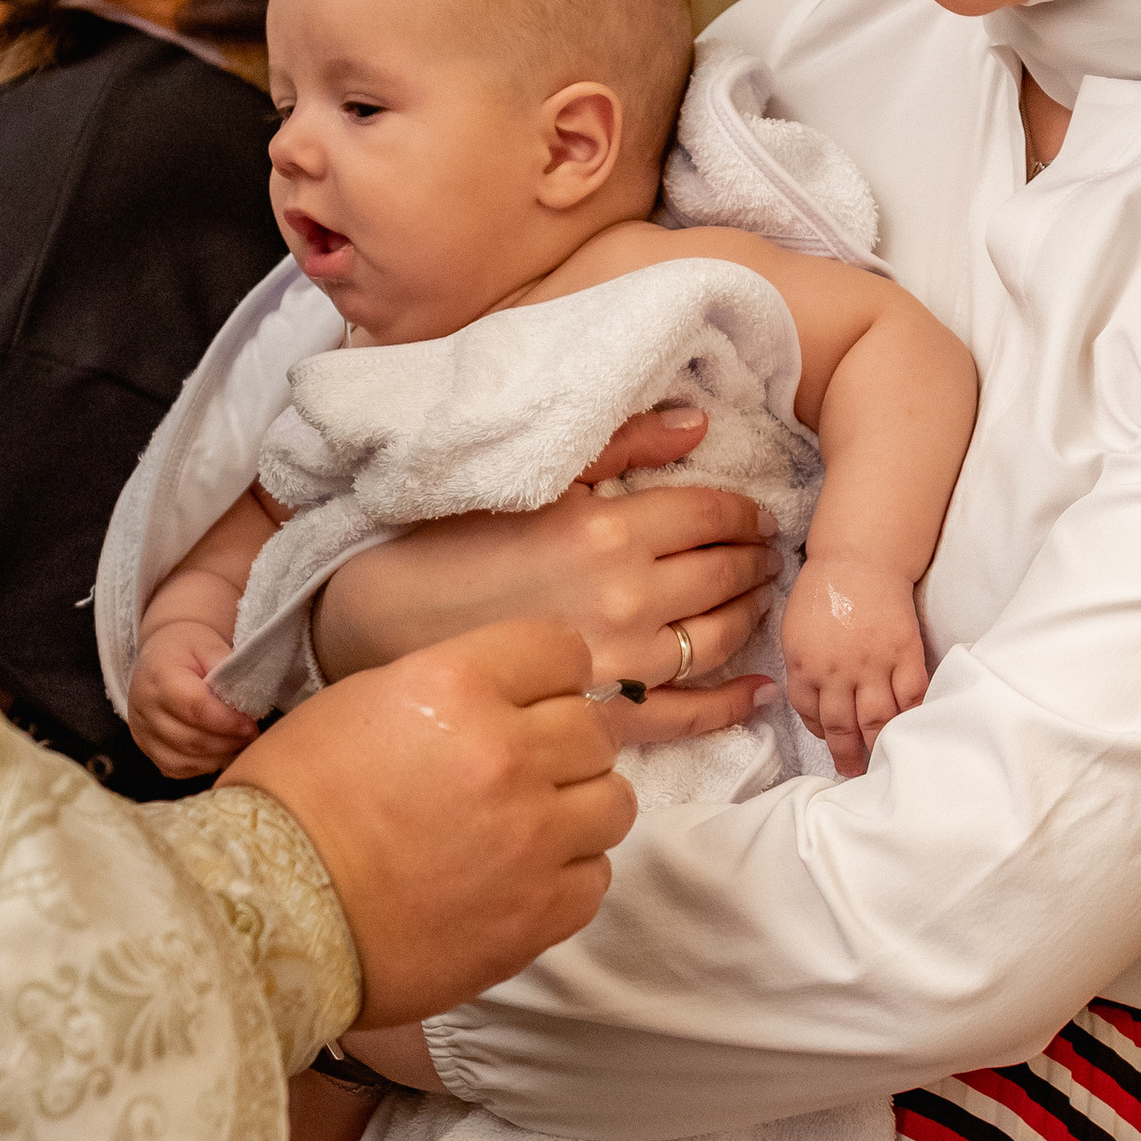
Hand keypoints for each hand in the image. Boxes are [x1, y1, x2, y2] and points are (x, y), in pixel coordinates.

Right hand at [129, 622, 258, 777]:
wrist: (159, 655)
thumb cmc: (187, 649)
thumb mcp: (208, 645)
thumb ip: (227, 669)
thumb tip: (246, 702)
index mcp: (159, 677)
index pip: (195, 708)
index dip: (227, 721)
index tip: (251, 724)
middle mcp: (144, 707)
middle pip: (190, 739)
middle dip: (227, 742)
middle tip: (251, 736)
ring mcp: (141, 732)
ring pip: (183, 760)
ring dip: (217, 757)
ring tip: (239, 744)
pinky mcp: (146, 748)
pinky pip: (175, 769)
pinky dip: (201, 766)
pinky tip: (219, 752)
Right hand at [231, 618, 635, 1025]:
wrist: (265, 916)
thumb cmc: (289, 806)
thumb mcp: (357, 703)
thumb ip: (448, 690)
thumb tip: (501, 698)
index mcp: (457, 685)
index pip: (563, 650)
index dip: (548, 674)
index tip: (532, 696)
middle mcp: (507, 754)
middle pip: (595, 728)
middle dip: (563, 742)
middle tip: (521, 768)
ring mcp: (531, 838)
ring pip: (613, 802)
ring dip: (577, 808)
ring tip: (527, 826)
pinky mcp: (538, 913)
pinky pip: (596, 877)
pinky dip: (567, 875)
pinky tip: (518, 878)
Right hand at [312, 406, 779, 746]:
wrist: (374, 622)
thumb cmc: (441, 541)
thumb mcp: (530, 475)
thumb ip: (620, 443)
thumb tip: (698, 424)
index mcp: (607, 528)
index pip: (712, 514)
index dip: (743, 512)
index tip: (753, 513)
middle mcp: (624, 598)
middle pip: (724, 574)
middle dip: (754, 559)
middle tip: (766, 553)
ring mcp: (617, 665)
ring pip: (718, 640)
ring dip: (748, 617)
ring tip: (756, 600)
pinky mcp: (600, 716)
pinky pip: (686, 716)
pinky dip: (729, 706)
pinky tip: (757, 693)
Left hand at [782, 553, 926, 775]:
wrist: (860, 557)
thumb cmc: (824, 589)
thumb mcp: (795, 629)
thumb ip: (802, 666)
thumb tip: (812, 700)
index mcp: (804, 665)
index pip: (810, 714)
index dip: (821, 732)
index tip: (830, 743)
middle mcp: (837, 672)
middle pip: (843, 726)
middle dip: (848, 755)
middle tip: (854, 773)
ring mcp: (873, 665)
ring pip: (877, 719)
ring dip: (879, 744)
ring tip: (883, 762)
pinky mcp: (905, 654)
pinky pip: (911, 696)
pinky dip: (912, 715)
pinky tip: (912, 728)